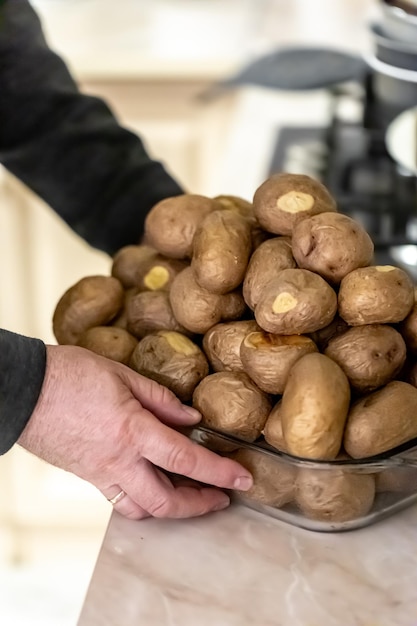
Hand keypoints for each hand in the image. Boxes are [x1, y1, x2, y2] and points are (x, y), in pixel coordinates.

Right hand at [18, 345, 252, 519]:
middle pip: (166, 502)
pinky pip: (120, 500)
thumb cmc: (69, 375)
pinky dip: (144, 500)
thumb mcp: (122, 375)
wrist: (22, 390)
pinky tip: (154, 482)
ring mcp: (100, 473)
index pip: (186, 460)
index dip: (219, 473)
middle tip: (220, 497)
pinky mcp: (87, 476)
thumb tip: (190, 416)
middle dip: (199, 506)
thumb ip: (160, 399)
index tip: (241, 480)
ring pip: (142, 510)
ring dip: (172, 508)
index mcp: (132, 431)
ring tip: (191, 495)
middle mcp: (118, 461)